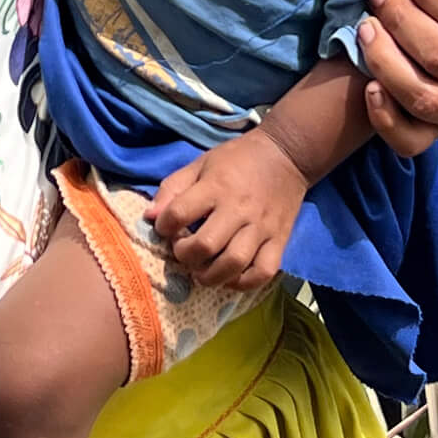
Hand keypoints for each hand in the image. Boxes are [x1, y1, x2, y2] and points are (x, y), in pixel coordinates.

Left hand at [142, 130, 307, 290]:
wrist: (286, 155)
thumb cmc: (237, 159)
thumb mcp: (200, 164)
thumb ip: (172, 188)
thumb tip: (151, 217)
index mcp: (216, 186)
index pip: (179, 214)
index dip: (163, 226)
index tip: (165, 228)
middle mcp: (239, 209)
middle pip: (206, 246)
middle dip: (185, 256)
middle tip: (183, 252)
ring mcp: (261, 228)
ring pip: (234, 264)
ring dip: (210, 276)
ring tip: (201, 271)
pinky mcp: (280, 241)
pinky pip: (263, 273)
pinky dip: (243, 283)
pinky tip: (229, 277)